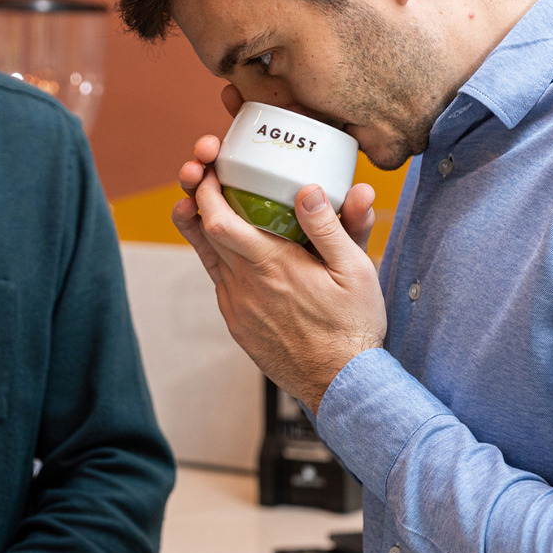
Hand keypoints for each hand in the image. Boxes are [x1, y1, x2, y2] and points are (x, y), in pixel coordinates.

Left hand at [173, 138, 384, 411]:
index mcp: (272, 266)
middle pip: (203, 233)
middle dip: (198, 198)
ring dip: (201, 227)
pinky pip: (220, 280)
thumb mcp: (355, 271)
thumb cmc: (352, 327)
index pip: (218, 221)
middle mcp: (244, 285)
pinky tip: (235, 246)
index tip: (208, 168)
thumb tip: (310, 188)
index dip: (205, 190)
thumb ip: (332, 227)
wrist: (341, 384)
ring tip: (198, 202)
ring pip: (206, 257)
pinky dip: (220, 257)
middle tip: (204, 175)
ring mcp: (236, 306)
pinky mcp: (237, 322)